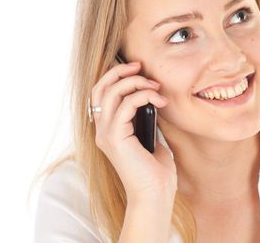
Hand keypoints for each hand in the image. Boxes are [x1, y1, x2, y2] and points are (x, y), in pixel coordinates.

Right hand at [90, 61, 176, 200]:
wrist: (155, 193)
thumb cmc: (155, 168)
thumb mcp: (149, 135)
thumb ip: (143, 117)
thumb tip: (151, 97)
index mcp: (108, 129)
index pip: (100, 93)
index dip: (115, 76)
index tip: (138, 69)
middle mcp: (102, 130)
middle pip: (100, 88)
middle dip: (119, 71)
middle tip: (140, 67)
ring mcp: (106, 134)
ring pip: (111, 93)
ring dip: (136, 83)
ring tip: (155, 86)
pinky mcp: (116, 138)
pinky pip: (126, 105)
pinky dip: (143, 96)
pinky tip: (159, 100)